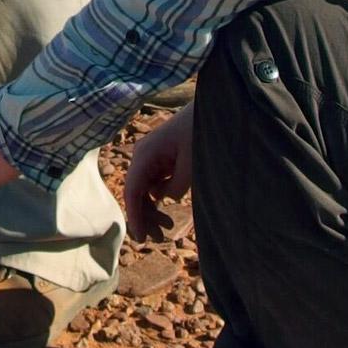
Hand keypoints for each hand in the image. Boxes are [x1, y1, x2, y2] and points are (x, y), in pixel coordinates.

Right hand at [124, 101, 195, 242]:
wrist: (215, 109)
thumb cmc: (202, 132)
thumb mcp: (192, 165)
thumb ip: (175, 186)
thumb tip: (163, 197)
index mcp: (146, 154)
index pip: (133, 190)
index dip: (135, 216)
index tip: (141, 238)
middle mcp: (143, 154)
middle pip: (135, 192)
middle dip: (144, 216)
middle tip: (159, 238)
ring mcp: (151, 156)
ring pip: (144, 189)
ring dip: (151, 208)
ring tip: (167, 227)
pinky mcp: (162, 158)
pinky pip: (154, 182)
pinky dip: (159, 197)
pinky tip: (168, 208)